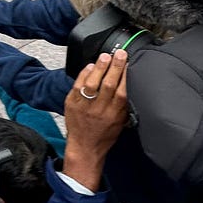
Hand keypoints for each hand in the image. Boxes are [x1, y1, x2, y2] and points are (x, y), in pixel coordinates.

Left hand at [62, 50, 128, 190]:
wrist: (84, 148)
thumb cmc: (104, 135)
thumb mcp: (120, 123)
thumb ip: (125, 106)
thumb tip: (131, 86)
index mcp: (114, 115)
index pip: (122, 92)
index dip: (126, 76)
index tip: (130, 64)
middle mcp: (99, 110)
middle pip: (108, 84)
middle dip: (115, 67)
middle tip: (120, 54)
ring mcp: (84, 106)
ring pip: (92, 83)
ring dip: (99, 68)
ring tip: (105, 56)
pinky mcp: (71, 103)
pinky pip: (77, 86)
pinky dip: (83, 74)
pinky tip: (90, 66)